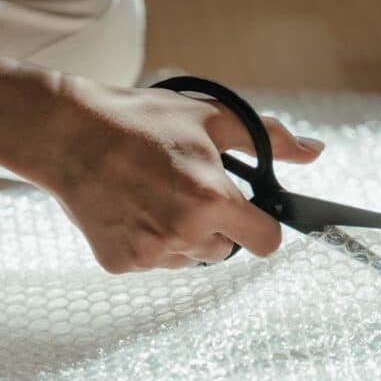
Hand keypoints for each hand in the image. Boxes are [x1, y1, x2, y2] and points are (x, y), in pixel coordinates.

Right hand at [44, 81, 323, 272]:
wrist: (66, 132)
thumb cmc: (142, 121)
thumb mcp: (213, 118)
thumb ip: (270, 138)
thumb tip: (315, 152)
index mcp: (213, 200)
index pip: (267, 242)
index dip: (261, 226)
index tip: (248, 213)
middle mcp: (185, 234)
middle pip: (228, 250)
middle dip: (219, 227)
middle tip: (188, 192)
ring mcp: (151, 253)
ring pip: (192, 258)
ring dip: (185, 236)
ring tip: (157, 197)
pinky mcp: (122, 263)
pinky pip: (156, 262)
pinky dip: (151, 242)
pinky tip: (134, 210)